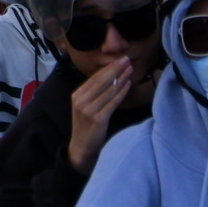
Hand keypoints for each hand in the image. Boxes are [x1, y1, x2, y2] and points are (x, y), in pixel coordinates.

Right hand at [67, 57, 132, 175]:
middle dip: (115, 69)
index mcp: (76, 95)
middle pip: (101, 81)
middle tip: (127, 59)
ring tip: (130, 70)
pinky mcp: (98, 119)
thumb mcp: (85, 107)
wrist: (81, 147)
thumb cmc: (86, 126)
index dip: (108, 68)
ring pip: (108, 90)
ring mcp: (89, 110)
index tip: (119, 60)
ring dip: (121, 78)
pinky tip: (128, 85)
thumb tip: (109, 78)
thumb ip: (93, 94)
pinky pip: (112, 102)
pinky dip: (121, 92)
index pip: (94, 78)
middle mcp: (81, 100)